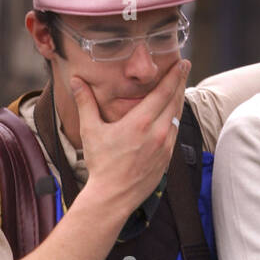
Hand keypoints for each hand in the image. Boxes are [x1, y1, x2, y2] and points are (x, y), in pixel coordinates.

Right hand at [71, 59, 190, 214]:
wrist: (112, 197)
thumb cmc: (101, 163)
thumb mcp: (91, 130)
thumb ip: (85, 102)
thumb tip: (75, 80)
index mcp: (141, 122)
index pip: (164, 91)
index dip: (175, 75)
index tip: (182, 62)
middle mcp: (159, 132)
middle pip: (175, 100)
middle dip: (180, 82)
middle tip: (184, 67)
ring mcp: (166, 146)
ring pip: (177, 117)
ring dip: (178, 100)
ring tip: (178, 87)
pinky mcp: (167, 159)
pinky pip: (175, 133)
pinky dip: (174, 119)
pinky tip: (171, 115)